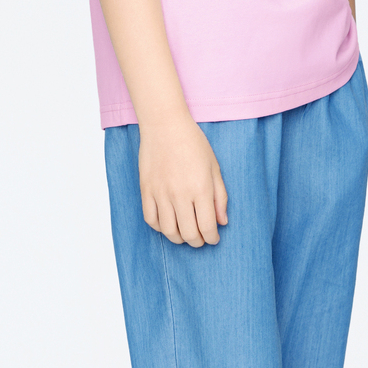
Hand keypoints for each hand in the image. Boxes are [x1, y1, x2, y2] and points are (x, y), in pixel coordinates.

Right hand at [138, 112, 227, 245]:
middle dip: (197, 242)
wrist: (165, 125)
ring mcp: (160, 193)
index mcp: (201, 189)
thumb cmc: (193, 143)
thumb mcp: (214, 168)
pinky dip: (160, 228)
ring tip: (185, 234)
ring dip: (179, 239)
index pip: (207, 226)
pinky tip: (168, 223)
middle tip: (201, 239)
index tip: (214, 238)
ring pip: (168, 231)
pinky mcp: (146, 190)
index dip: (212, 238)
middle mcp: (180, 194)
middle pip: (188, 233)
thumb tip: (221, 222)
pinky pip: (151, 219)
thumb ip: (220, 197)